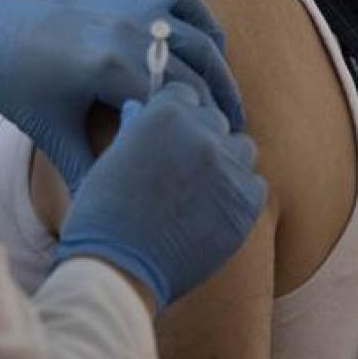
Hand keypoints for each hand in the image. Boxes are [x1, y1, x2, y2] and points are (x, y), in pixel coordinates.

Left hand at [0, 0, 241, 187]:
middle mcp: (129, 29)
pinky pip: (183, 0)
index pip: (178, 104)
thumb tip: (102, 218)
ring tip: (221, 100)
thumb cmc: (14, 83)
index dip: (198, 131)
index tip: (209, 154)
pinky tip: (203, 49)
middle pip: (197, 74)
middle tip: (225, 135)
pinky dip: (201, 23)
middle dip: (215, 106)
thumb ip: (86, 171)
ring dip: (217, 69)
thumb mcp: (50, 131)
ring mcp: (130, 2)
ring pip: (199, 37)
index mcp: (111, 67)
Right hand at [55, 83, 266, 308]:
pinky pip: (253, 183)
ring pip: (241, 148)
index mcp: (164, 114)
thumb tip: (142, 111)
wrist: (119, 264)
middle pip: (215, 119)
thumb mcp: (113, 155)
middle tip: (185, 157)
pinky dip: (238, 189)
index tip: (170, 128)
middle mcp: (201, 133)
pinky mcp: (245, 203)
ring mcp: (228, 168)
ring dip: (225, 158)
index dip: (176, 110)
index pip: (184, 93)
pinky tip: (215, 204)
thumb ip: (137, 129)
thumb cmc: (104, 210)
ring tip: (203, 181)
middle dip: (201, 133)